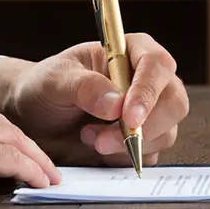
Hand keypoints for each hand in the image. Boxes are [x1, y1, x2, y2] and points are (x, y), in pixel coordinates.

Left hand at [0, 33, 189, 167]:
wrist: (35, 116)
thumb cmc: (47, 86)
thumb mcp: (56, 80)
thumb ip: (84, 87)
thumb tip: (116, 103)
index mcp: (133, 51)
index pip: (158, 65)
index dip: (148, 91)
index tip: (129, 116)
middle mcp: (149, 80)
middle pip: (174, 103)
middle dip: (144, 127)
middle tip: (103, 140)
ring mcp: (151, 111)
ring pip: (166, 133)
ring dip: (129, 145)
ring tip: (90, 137)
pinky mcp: (144, 139)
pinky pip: (151, 154)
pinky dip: (124, 157)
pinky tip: (97, 147)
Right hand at [0, 90, 60, 193]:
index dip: (0, 133)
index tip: (12, 143)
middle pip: (6, 129)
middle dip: (26, 145)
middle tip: (42, 160)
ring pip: (17, 142)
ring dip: (36, 158)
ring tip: (49, 174)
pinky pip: (16, 162)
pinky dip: (33, 171)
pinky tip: (42, 182)